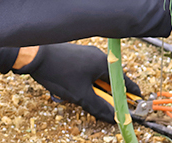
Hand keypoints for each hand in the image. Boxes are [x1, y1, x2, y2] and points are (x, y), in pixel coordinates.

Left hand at [13, 43, 141, 122]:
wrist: (34, 55)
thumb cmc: (58, 73)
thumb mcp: (80, 95)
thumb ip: (99, 107)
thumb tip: (113, 118)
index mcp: (103, 63)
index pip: (123, 81)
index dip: (130, 94)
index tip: (137, 103)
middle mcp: (97, 55)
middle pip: (110, 78)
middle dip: (109, 94)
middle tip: (109, 107)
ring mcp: (85, 54)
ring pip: (97, 76)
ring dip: (95, 89)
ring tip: (86, 99)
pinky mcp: (75, 55)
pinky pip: (87, 71)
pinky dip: (86, 82)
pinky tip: (75, 90)